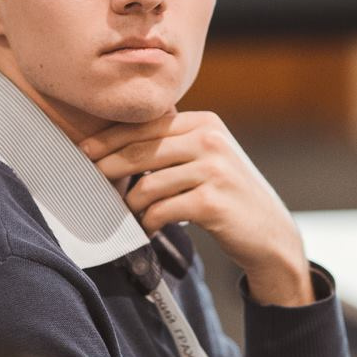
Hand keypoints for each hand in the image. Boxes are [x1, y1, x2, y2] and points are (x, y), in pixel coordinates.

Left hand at [80, 111, 313, 305]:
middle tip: (93, 185)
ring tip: (130, 216)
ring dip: (131, 206)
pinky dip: (148, 224)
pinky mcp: (211, 202)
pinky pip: (160, 210)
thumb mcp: (208, 158)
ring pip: (146, 185)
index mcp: (205, 123)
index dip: (109, 138)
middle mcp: (210, 140)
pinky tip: (149, 230)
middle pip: (140, 150)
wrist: (270, 233)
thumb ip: (173, 145)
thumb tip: (114, 147)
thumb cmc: (230, 196)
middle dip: (109, 169)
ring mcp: (213, 170)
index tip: (85, 151)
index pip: (145, 125)